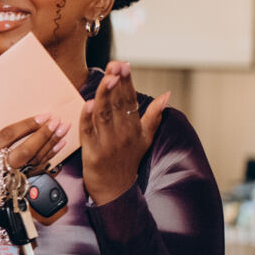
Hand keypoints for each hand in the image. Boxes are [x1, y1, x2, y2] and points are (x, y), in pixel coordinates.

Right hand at [0, 114, 69, 241]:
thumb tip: (23, 129)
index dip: (27, 125)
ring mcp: (8, 182)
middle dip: (43, 134)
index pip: (7, 136)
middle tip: (58, 122)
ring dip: (51, 144)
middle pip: (24, 150)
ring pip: (34, 161)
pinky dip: (49, 157)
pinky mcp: (18, 190)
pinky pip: (37, 171)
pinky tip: (58, 147)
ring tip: (63, 131)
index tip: (43, 116)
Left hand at [80, 61, 168, 204]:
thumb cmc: (128, 160)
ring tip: (106, 79)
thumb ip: (154, 115)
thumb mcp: (146, 137)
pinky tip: (88, 104)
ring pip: (104, 115)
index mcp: (134, 127)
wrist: (115, 189)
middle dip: (116, 83)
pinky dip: (88, 119)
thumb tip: (167, 95)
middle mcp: (122, 134)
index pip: (130, 100)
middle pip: (118, 104)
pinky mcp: (92, 153)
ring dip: (104, 97)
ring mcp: (107, 143)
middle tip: (115, 65)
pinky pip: (88, 133)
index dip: (126, 82)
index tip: (124, 64)